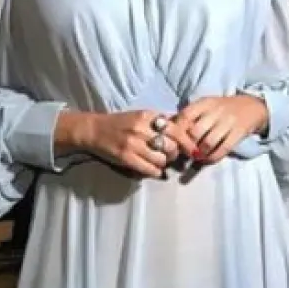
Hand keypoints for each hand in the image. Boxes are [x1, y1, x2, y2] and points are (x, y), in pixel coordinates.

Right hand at [55, 109, 178, 178]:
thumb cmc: (120, 123)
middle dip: (174, 153)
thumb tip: (183, 130)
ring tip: (159, 162)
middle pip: (171, 146)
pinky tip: (154, 169)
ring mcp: (133, 144)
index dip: (188, 141)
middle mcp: (141, 129)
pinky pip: (150, 169)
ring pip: (162, 159)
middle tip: (171, 156)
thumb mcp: (140, 116)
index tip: (194, 150)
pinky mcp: (126, 158)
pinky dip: (155, 171)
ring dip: (164, 163)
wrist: (94, 130)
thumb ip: (158, 122)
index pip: (176, 129)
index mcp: (147, 116)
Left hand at [171, 94, 267, 164]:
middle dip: (188, 146)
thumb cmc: (223, 109)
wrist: (252, 106)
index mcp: (205, 103)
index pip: (185, 116)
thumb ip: (190, 116)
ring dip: (200, 154)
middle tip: (185, 153)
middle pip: (195, 132)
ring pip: (208, 142)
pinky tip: (208, 160)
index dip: (178, 131)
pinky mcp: (239, 132)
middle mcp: (216, 110)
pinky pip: (223, 149)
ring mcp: (228, 121)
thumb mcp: (207, 106)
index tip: (175, 141)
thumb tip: (168, 130)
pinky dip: (213, 158)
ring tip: (197, 157)